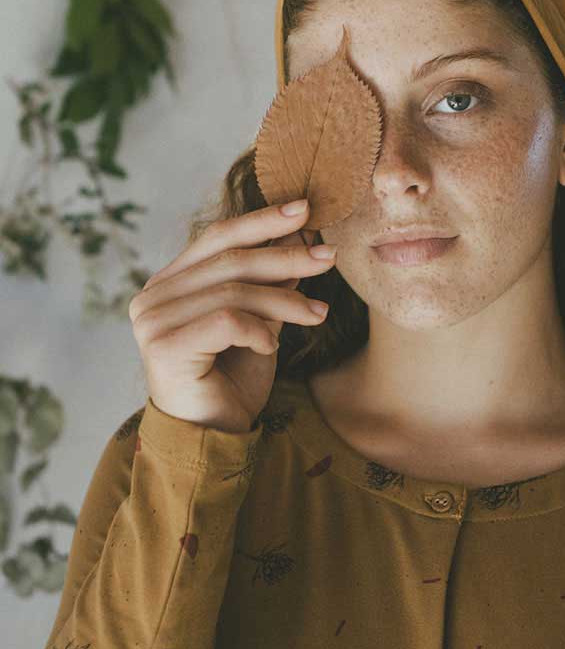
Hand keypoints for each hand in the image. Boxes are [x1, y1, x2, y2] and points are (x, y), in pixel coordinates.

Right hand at [128, 201, 335, 432]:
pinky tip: (272, 348)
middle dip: (286, 256)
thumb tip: (298, 233)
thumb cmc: (231, 380)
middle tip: (328, 257)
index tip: (305, 209)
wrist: (212, 439)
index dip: (262, 220)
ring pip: (234, 292)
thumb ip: (268, 282)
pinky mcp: (163, 347)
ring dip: (286, 301)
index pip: (218, 237)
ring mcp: (152, 320)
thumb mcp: (259, 322)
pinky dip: (259, 331)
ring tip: (319, 314)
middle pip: (230, 260)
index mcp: (170, 282)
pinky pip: (227, 322)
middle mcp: (153, 296)